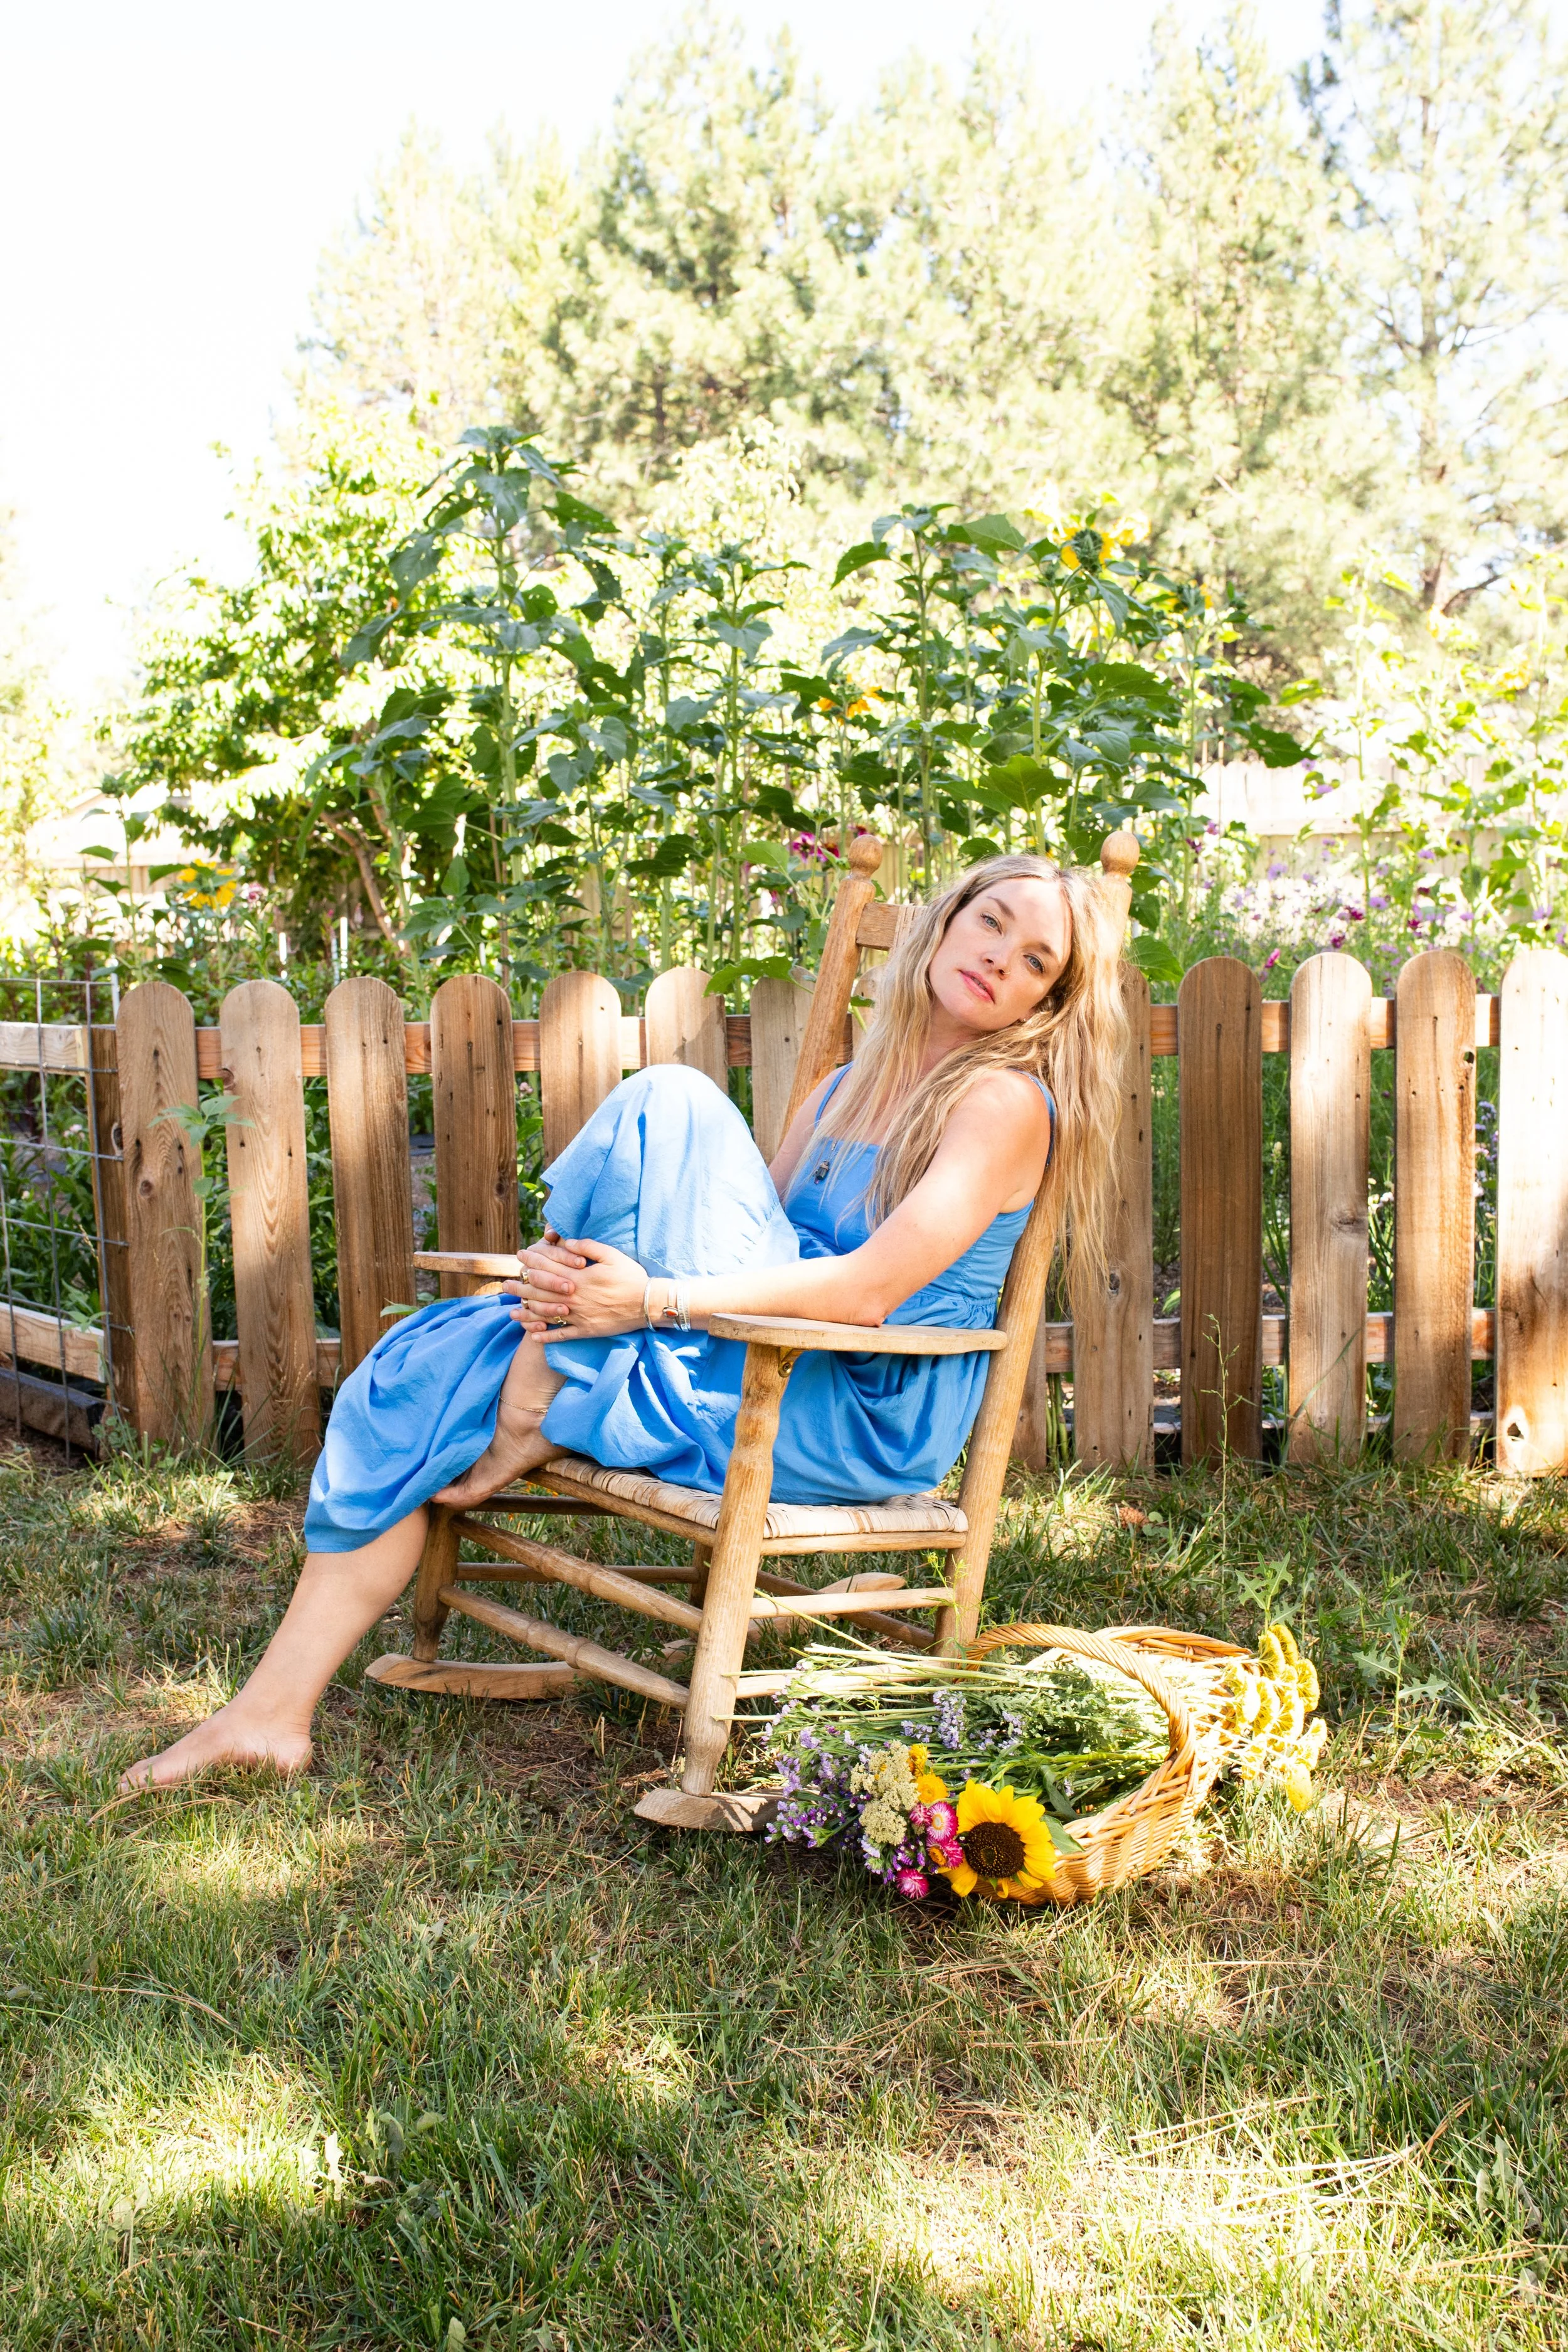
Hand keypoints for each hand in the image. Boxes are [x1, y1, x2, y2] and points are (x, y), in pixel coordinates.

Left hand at [510, 1236, 646, 1339]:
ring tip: (511, 1310)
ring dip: (526, 1312)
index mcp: (579, 1277)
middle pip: (541, 1292)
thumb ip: (587, 1247)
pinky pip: (562, 1335)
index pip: (548, 1268)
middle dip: (521, 1286)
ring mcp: (579, 1316)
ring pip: (546, 1314)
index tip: (520, 1255)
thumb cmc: (631, 1277)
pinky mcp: (586, 1330)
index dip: (532, 1260)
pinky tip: (533, 1336)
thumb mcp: (612, 1255)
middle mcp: (574, 1297)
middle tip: (505, 1285)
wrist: (648, 1304)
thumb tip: (566, 1242)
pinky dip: (546, 1336)